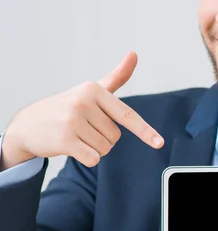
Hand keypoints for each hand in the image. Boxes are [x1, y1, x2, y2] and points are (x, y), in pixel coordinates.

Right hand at [0, 52, 163, 169]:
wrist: (28, 124)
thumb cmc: (67, 107)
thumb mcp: (91, 91)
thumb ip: (116, 77)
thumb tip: (135, 54)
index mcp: (93, 90)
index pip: (127, 115)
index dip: (145, 131)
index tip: (159, 143)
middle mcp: (83, 102)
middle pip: (115, 136)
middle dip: (102, 137)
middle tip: (82, 127)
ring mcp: (72, 121)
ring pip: (105, 149)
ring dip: (93, 147)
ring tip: (75, 135)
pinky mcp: (64, 140)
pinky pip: (93, 159)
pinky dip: (86, 158)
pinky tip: (71, 146)